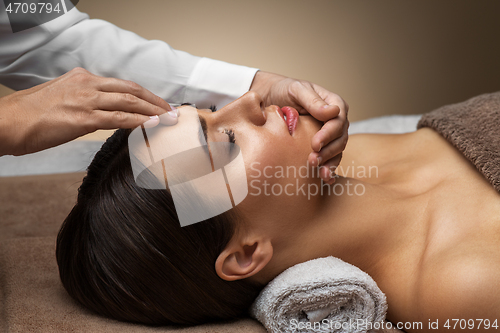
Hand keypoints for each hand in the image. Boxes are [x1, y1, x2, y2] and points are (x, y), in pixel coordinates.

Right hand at [0, 67, 176, 155]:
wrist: (7, 122)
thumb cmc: (30, 114)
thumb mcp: (61, 97)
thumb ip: (84, 99)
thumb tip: (102, 110)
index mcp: (82, 77)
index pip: (123, 84)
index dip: (145, 95)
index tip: (158, 104)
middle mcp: (87, 84)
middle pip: (132, 90)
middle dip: (155, 101)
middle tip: (171, 111)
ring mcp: (86, 100)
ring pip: (129, 102)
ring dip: (153, 112)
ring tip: (168, 119)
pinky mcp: (83, 119)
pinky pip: (118, 119)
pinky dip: (138, 122)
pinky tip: (151, 126)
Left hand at [249, 71, 348, 183]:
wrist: (271, 98)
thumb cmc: (285, 90)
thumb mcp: (296, 90)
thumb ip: (312, 100)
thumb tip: (332, 112)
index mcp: (334, 104)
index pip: (338, 121)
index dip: (328, 134)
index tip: (315, 144)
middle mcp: (336, 120)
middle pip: (340, 139)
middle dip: (328, 152)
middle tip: (313, 161)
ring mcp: (330, 134)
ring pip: (337, 151)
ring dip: (329, 163)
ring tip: (319, 173)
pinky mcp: (322, 146)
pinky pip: (330, 159)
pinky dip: (328, 169)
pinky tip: (324, 178)